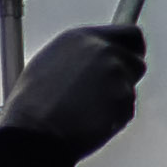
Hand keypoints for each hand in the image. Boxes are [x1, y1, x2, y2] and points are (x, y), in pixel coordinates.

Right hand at [0, 23, 148, 166]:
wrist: (33, 134)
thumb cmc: (30, 108)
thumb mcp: (46, 68)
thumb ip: (78, 60)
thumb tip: (92, 64)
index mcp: (81, 37)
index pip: (128, 33)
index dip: (131, 48)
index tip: (130, 58)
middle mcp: (103, 49)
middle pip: (135, 61)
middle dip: (127, 77)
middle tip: (109, 93)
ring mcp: (116, 73)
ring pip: (129, 89)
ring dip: (114, 100)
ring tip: (83, 114)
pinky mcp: (124, 98)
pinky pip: (125, 110)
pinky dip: (111, 119)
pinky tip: (86, 124)